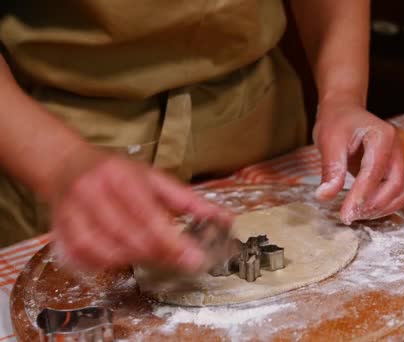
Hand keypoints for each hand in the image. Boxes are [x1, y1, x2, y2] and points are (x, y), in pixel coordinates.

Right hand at [48, 146, 232, 271]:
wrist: (66, 165)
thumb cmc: (117, 173)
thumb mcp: (154, 178)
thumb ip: (187, 200)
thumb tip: (224, 217)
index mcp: (121, 176)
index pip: (148, 215)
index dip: (171, 240)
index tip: (194, 257)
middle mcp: (94, 193)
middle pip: (129, 235)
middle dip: (159, 253)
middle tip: (182, 262)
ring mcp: (73, 213)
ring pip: (106, 250)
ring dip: (135, 259)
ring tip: (155, 257)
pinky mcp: (60, 230)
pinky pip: (84, 257)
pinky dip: (106, 263)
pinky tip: (123, 259)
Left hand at [313, 98, 403, 223]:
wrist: (344, 112)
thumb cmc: (337, 122)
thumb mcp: (328, 140)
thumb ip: (331, 168)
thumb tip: (325, 195)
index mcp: (382, 136)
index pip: (374, 172)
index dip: (361, 195)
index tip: (345, 214)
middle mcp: (396, 149)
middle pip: (395, 185)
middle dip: (373, 205)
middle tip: (349, 215)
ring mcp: (398, 160)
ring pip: (401, 192)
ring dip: (381, 208)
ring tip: (356, 213)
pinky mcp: (395, 170)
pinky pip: (399, 193)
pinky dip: (385, 205)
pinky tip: (364, 208)